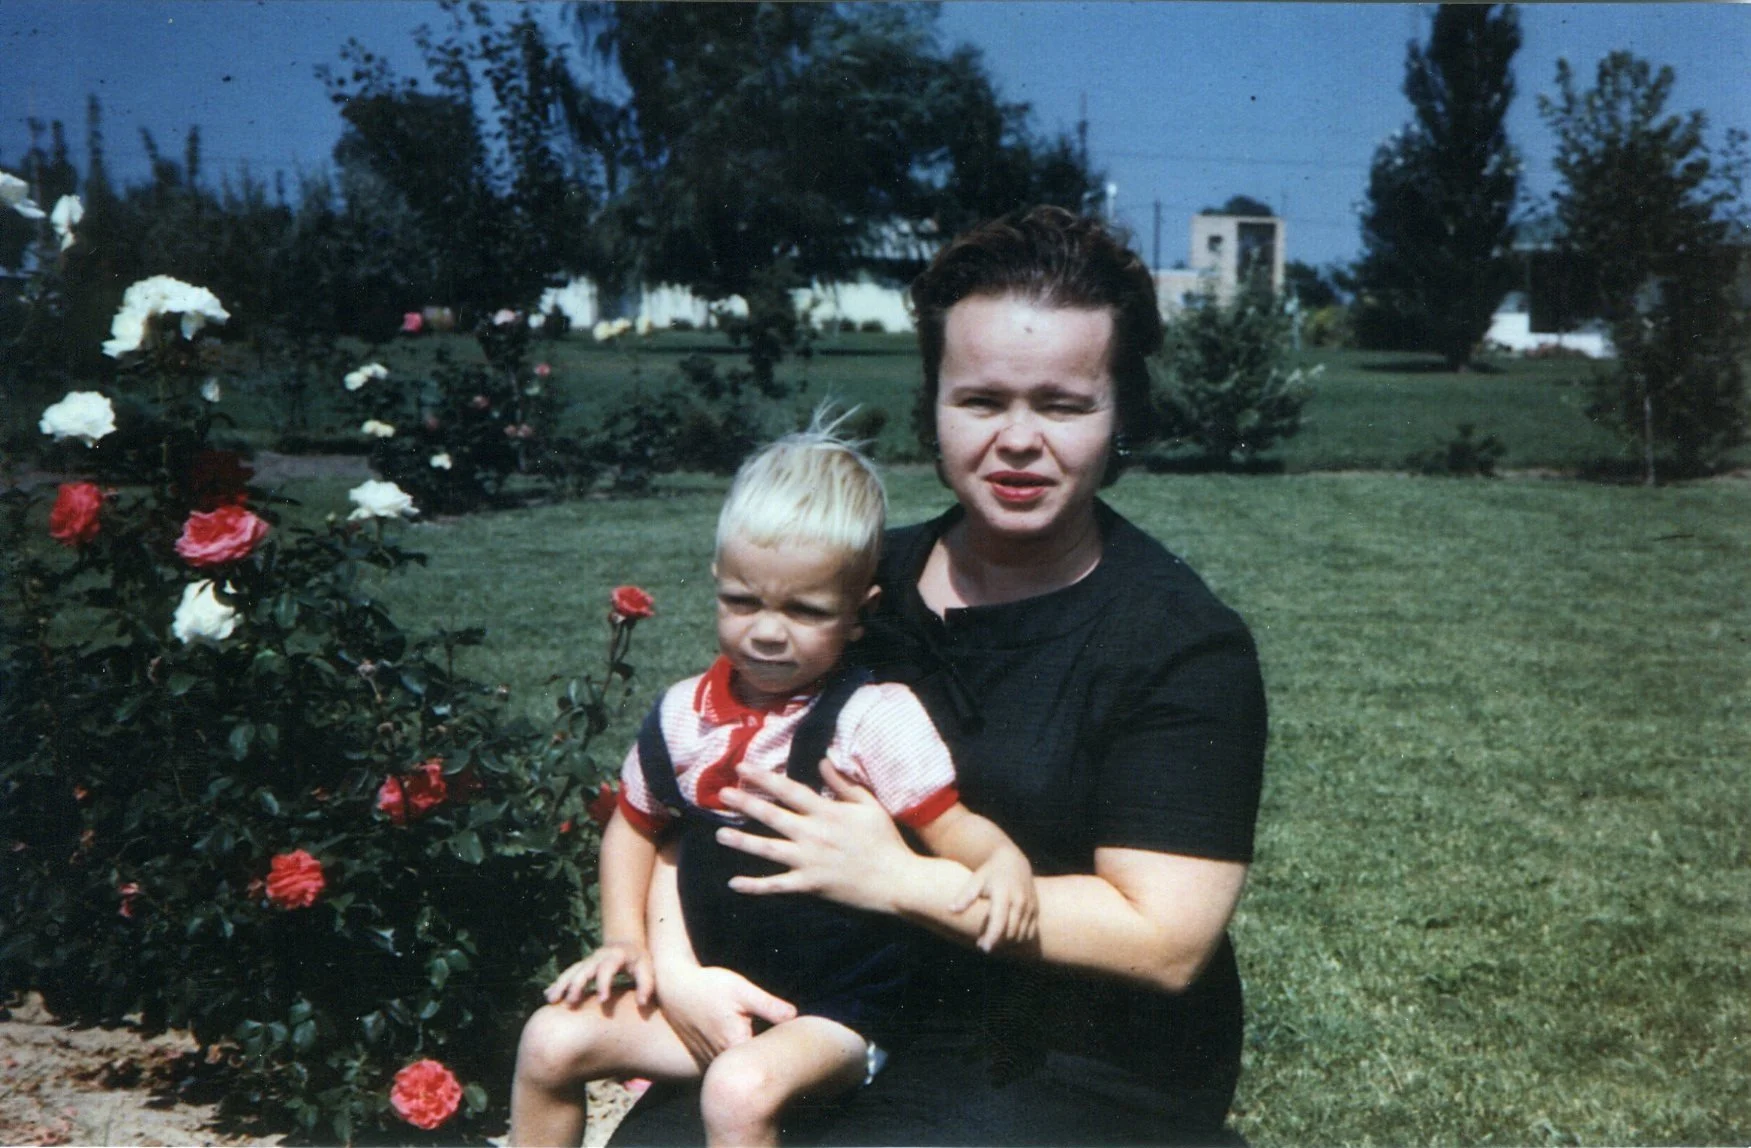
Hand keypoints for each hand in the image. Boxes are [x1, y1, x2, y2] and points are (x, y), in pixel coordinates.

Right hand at [544, 939, 652, 1007]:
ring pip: (571, 971)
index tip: (602, 1000)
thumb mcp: (647, 968)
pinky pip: (567, 974)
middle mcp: (598, 957)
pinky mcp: (581, 966)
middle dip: (576, 985)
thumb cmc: (639, 959)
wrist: (625, 943)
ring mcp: (588, 961)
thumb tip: (642, 1002)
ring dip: (561, 984)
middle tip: (571, 1002)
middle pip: (584, 969)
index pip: (607, 968)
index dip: (604, 983)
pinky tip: (547, 994)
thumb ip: (646, 984)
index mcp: (615, 956)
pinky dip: (557, 983)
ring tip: (551, 999)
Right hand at [654, 964, 796, 1067]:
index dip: (779, 1050)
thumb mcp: (743, 990)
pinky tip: (739, 1034)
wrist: (676, 986)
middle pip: (752, 1065)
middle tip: (776, 1034)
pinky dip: (734, 1055)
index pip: (766, 1059)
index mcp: (734, 1044)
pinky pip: (725, 1063)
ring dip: (749, 1056)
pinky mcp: (702, 1059)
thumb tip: (795, 1017)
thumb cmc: (711, 986)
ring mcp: (709, 1061)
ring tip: (755, 1031)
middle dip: (765, 1053)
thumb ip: (770, 1006)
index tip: (789, 1037)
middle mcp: (720, 1059)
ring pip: (737, 1065)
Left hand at [716, 759, 914, 912]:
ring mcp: (809, 861)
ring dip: (742, 841)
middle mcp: (813, 834)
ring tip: (720, 834)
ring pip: (768, 850)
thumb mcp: (869, 805)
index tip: (742, 767)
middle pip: (772, 816)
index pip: (789, 790)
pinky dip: (755, 886)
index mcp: (827, 812)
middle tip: (722, 794)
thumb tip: (822, 760)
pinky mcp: (809, 885)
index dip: (764, 778)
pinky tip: (734, 883)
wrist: (896, 880)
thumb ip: (843, 783)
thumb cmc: (885, 841)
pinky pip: (777, 886)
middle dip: (745, 803)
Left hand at [950, 844, 1037, 951]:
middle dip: (996, 943)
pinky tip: (1005, 936)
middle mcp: (1020, 901)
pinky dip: (1018, 939)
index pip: (999, 922)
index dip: (992, 938)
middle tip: (981, 944)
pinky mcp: (1035, 910)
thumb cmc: (990, 872)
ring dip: (1007, 943)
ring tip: (991, 940)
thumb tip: (950, 910)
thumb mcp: (976, 880)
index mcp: (1004, 894)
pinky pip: (1030, 933)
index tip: (983, 948)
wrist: (1013, 861)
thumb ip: (965, 896)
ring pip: (1021, 935)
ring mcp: (1030, 906)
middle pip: (1010, 933)